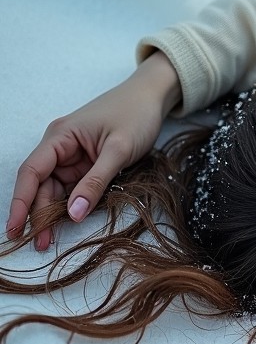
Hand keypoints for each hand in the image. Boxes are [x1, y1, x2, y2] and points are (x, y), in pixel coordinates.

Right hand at [6, 51, 181, 249]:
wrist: (152, 99)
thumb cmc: (135, 115)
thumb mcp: (119, 150)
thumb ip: (97, 182)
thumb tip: (72, 213)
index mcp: (60, 137)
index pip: (31, 172)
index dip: (21, 201)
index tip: (16, 227)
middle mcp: (60, 147)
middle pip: (41, 185)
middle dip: (38, 214)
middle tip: (40, 244)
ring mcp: (74, 157)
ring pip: (56, 190)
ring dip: (52, 214)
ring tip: (49, 242)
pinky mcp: (87, 164)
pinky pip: (74, 187)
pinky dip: (71, 205)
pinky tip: (67, 223)